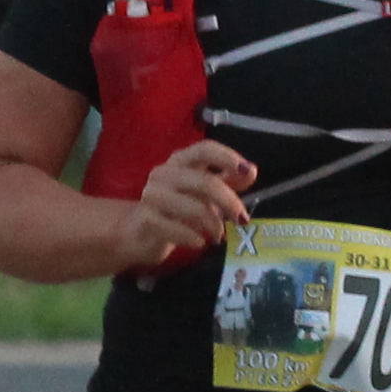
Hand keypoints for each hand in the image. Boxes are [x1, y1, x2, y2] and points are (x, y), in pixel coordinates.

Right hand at [117, 137, 253, 269]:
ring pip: (192, 207)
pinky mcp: (147, 219)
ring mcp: (153, 196)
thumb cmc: (177, 207)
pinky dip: (193, 237)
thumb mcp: (205, 191)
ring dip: (212, 224)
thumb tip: (251, 171)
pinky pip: (176, 228)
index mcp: (181, 161)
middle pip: (204, 181)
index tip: (247, 172)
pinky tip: (199, 242)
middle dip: (228, 201)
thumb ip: (228, 179)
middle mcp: (164, 173)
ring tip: (218, 235)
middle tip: (242, 219)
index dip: (227, 157)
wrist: (140, 231)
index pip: (204, 149)